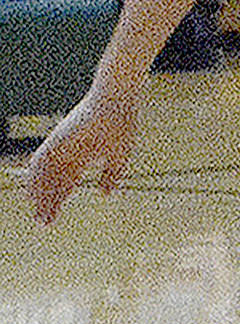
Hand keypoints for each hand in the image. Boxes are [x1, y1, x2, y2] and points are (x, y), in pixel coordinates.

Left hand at [25, 89, 139, 223]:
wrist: (117, 101)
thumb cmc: (122, 124)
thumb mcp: (120, 155)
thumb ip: (112, 174)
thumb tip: (106, 193)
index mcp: (83, 158)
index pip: (66, 184)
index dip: (58, 202)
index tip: (52, 220)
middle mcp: (68, 154)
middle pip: (52, 183)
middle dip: (47, 203)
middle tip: (43, 222)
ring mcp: (61, 146)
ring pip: (43, 174)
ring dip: (39, 193)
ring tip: (37, 209)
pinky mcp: (57, 139)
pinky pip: (39, 160)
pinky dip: (34, 176)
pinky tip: (32, 190)